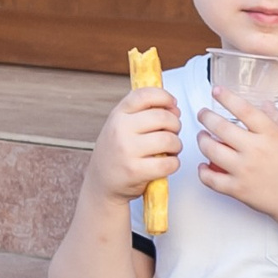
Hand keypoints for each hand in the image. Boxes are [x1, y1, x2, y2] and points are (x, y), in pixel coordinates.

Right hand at [88, 87, 179, 204]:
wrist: (101, 182)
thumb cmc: (117, 152)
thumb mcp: (121, 125)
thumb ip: (143, 113)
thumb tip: (173, 107)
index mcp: (118, 114)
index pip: (145, 95)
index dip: (165, 97)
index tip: (173, 106)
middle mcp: (120, 129)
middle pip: (163, 117)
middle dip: (175, 125)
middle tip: (172, 134)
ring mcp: (127, 150)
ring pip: (169, 140)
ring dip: (176, 146)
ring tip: (169, 150)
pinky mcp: (135, 171)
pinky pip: (169, 163)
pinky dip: (174, 164)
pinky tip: (166, 164)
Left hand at [192, 98, 277, 221]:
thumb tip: (263, 103)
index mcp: (270, 134)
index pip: (243, 109)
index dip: (226, 97)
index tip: (216, 90)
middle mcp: (255, 150)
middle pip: (220, 127)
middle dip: (206, 117)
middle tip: (203, 114)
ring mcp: (244, 170)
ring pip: (210, 150)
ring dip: (202, 140)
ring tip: (202, 137)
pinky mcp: (238, 189)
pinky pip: (211, 179)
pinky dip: (203, 172)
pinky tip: (203, 166)